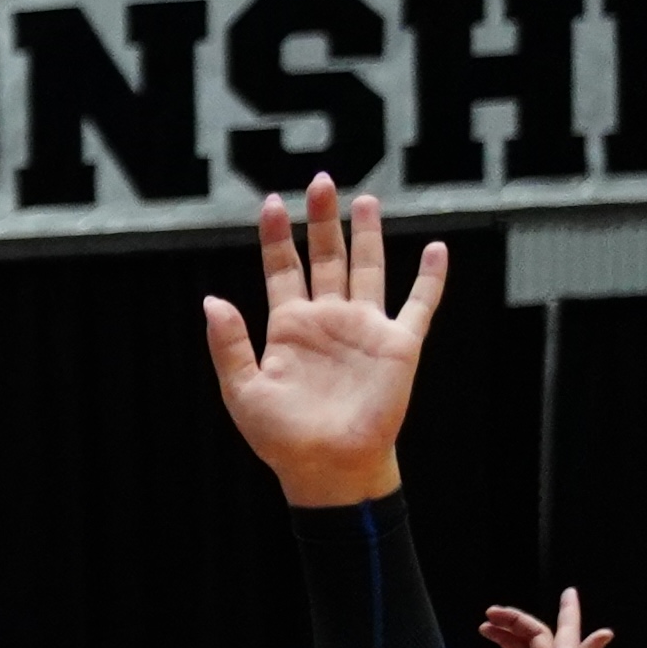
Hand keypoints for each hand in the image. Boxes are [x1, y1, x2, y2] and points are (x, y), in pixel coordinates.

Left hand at [198, 186, 441, 508]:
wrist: (326, 466)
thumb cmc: (281, 436)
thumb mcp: (243, 390)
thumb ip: (229, 344)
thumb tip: (211, 299)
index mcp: (289, 326)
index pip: (283, 269)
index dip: (278, 237)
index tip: (271, 202)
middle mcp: (328, 319)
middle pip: (327, 257)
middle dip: (323, 220)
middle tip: (322, 181)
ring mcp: (365, 328)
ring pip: (369, 268)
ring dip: (368, 235)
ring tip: (366, 199)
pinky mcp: (399, 345)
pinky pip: (419, 303)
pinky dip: (430, 277)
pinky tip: (435, 248)